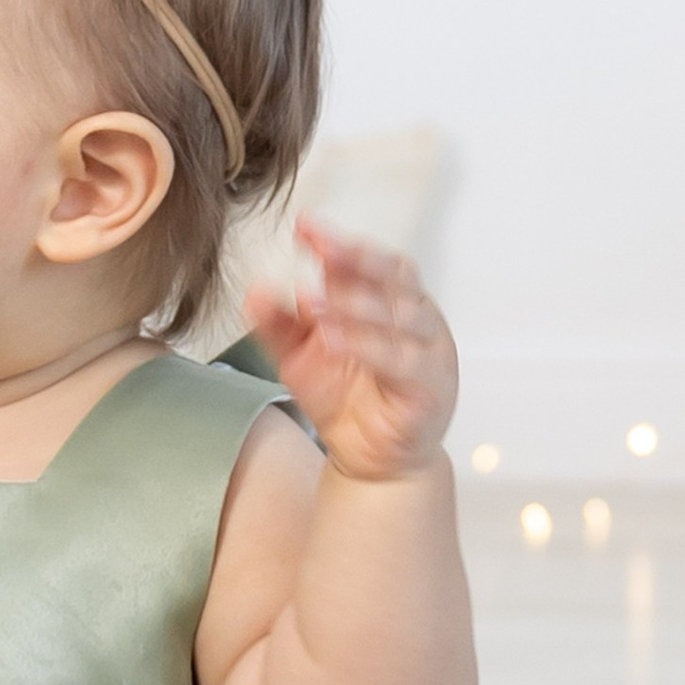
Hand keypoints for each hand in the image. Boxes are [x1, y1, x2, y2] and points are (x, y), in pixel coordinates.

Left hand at [243, 221, 457, 484]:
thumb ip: (278, 324)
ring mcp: (428, 352)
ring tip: (315, 302)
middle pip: (394, 276)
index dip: (341, 242)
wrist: (369, 458)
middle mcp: (415, 318)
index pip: (371, 260)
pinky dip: (369, 346)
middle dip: (355, 258)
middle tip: (320, 248)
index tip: (305, 227)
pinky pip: (404, 361)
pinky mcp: (431, 388)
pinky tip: (334, 338)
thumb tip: (253, 290)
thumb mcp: (299, 356)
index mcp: (389, 300)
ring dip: (358, 304)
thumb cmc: (345, 398)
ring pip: (400, 317)